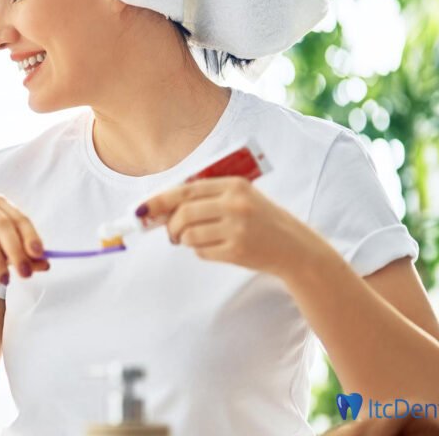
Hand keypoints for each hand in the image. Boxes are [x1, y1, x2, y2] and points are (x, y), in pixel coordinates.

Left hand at [141, 177, 330, 278]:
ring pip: (188, 235)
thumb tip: (162, 207)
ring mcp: (237, 228)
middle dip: (170, 226)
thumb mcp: (241, 198)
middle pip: (183, 213)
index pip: (186, 190)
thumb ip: (208, 198)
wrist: (296, 249)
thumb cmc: (262, 221)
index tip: (142, 210)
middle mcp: (235, 204)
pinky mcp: (237, 251)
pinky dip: (199, 251)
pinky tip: (214, 248)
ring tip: (193, 240)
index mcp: (234, 185)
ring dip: (183, 240)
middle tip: (170, 233)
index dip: (159, 200)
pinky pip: (201, 252)